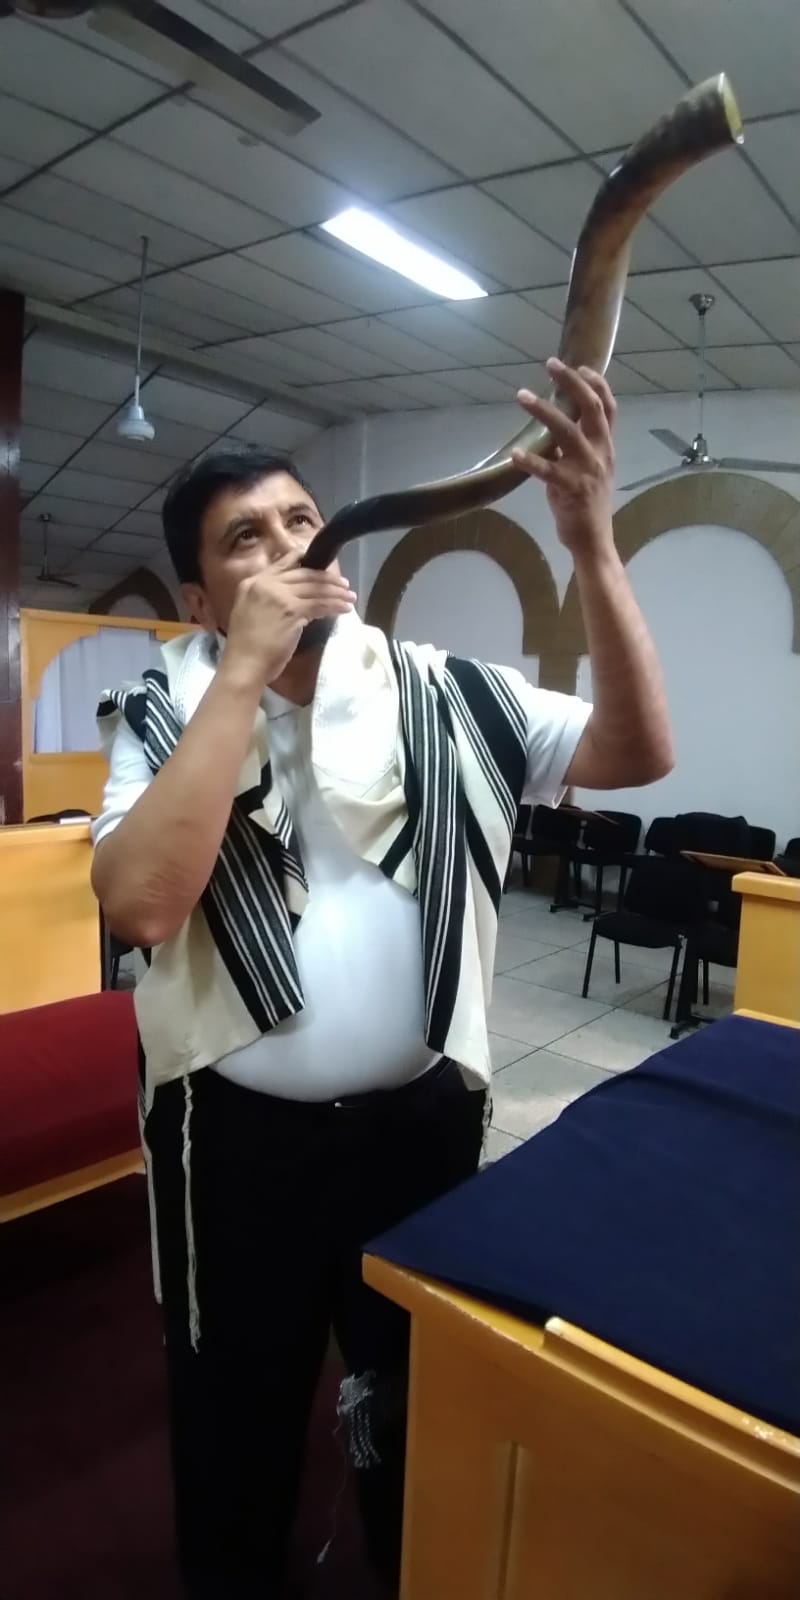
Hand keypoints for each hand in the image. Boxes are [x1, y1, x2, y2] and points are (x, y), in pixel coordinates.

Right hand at [221, 556, 355, 688]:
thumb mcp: (251, 612)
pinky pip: (319, 604)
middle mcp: (265, 583)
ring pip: (315, 588)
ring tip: (350, 597)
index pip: (284, 562)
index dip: (308, 562)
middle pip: (304, 573)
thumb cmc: (247, 646)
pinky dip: (334, 605)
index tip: (324, 569)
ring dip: (336, 592)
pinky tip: (344, 609)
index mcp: (252, 582)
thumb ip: (268, 598)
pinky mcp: (291, 610)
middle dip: (328, 578)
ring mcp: (278, 595)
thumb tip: (294, 596)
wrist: (243, 664)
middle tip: (344, 584)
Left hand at [511, 358, 616, 557]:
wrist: (593, 540)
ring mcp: (588, 470)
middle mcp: (601, 453)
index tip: (580, 365)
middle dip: (571, 382)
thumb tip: (553, 426)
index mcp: (606, 447)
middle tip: (550, 364)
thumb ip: (575, 447)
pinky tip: (514, 454)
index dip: (597, 384)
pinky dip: (530, 461)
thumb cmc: (586, 504)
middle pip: (591, 408)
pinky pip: (548, 470)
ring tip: (522, 395)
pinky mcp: (571, 488)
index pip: (608, 408)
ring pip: (567, 431)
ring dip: (543, 411)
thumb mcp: (588, 469)